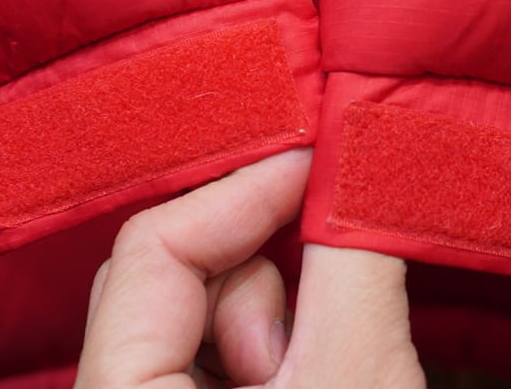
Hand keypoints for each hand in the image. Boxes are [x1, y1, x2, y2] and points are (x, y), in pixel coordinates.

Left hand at [74, 149, 423, 387]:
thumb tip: (359, 145)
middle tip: (318, 330)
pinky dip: (267, 352)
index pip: (151, 247)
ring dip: (267, 327)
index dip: (244, 191)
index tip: (320, 165)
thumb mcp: (358, 373)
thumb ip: (349, 250)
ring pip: (194, 314)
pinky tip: (310, 380)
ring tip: (323, 381)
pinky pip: (207, 356)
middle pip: (168, 274)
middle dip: (258, 279)